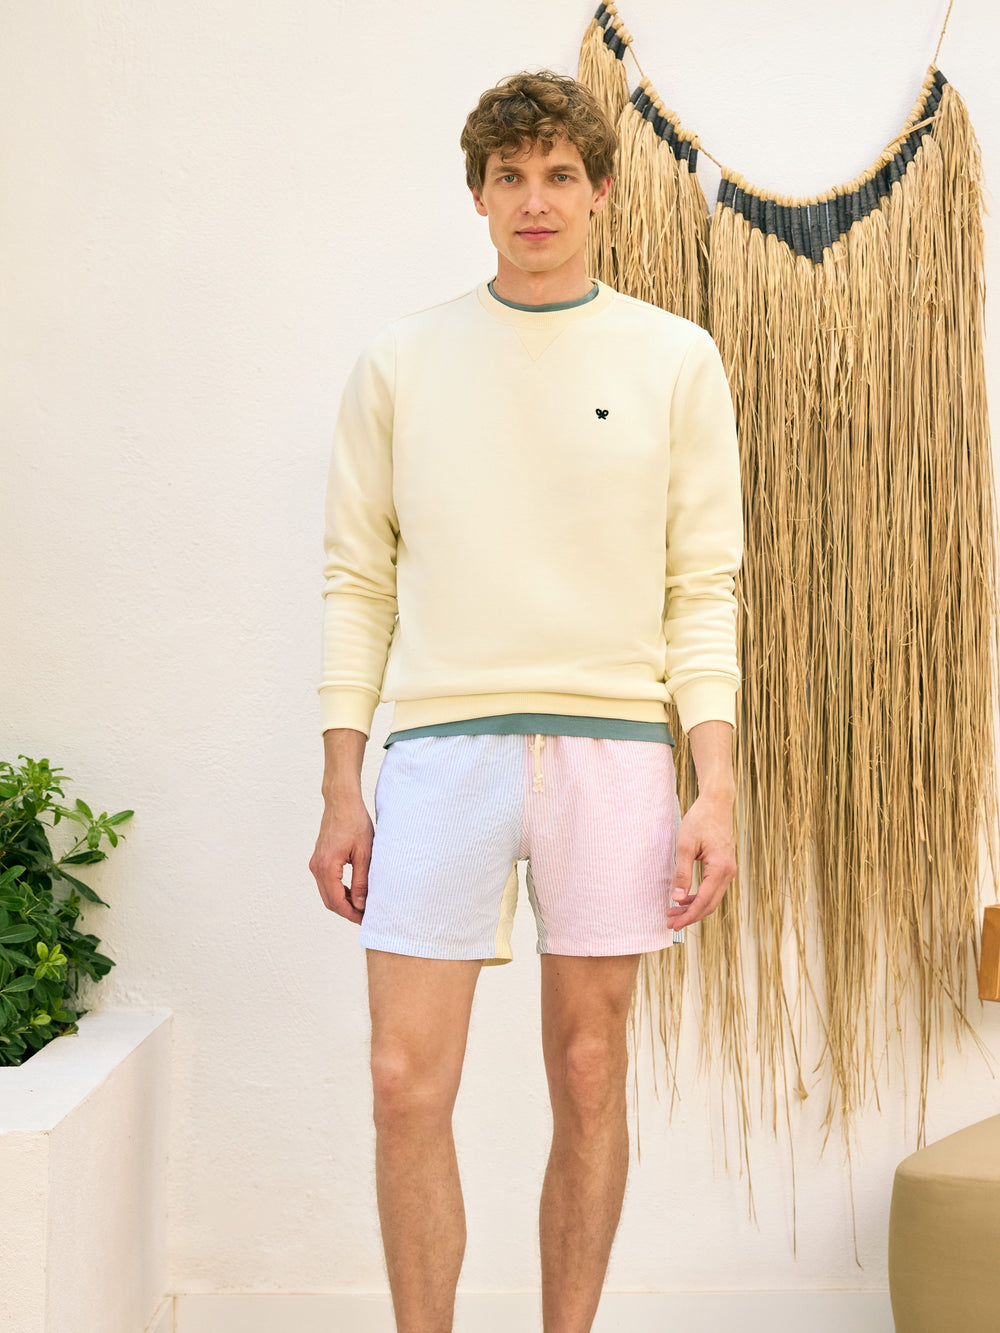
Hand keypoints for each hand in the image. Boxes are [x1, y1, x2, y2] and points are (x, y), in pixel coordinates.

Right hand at [309, 795, 373, 923]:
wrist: (342, 802)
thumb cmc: (355, 823)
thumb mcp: (364, 854)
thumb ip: (362, 881)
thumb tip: (360, 904)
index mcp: (327, 867)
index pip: (337, 902)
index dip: (351, 914)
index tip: (365, 919)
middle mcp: (317, 867)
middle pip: (329, 901)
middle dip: (347, 911)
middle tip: (365, 916)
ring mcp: (316, 863)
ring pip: (327, 893)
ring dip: (343, 901)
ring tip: (362, 905)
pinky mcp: (319, 859)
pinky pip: (326, 883)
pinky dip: (339, 891)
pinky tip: (354, 892)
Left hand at [666, 788, 736, 928]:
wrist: (716, 804)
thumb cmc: (700, 820)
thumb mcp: (685, 846)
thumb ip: (682, 873)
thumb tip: (678, 898)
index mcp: (720, 869)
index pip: (704, 901)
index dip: (688, 916)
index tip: (673, 925)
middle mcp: (728, 873)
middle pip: (710, 905)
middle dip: (690, 916)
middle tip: (670, 923)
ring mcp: (728, 870)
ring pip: (712, 899)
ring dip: (694, 908)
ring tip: (673, 912)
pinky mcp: (724, 867)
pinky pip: (713, 889)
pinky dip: (699, 898)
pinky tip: (684, 899)